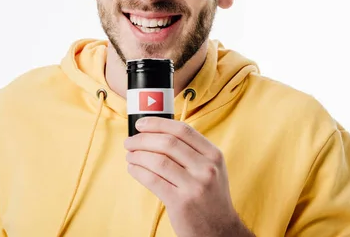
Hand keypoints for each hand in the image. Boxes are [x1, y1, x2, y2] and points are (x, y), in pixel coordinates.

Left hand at [123, 117, 253, 236]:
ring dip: (137, 155)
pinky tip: (133, 169)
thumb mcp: (210, 169)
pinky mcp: (181, 202)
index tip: (141, 124)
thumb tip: (155, 133)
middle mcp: (207, 168)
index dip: (158, 123)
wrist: (220, 231)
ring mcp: (195, 186)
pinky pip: (152, 180)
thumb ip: (190, 151)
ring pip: (158, 160)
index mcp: (213, 155)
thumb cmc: (209, 197)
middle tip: (129, 142)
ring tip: (129, 156)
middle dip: (142, 139)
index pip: (182, 130)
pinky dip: (138, 171)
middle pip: (167, 143)